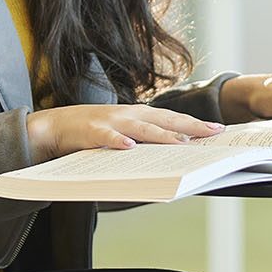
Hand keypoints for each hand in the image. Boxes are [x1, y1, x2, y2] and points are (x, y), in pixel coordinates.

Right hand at [26, 104, 224, 161]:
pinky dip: (116, 141)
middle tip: (213, 134)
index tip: (218, 130)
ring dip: (161, 136)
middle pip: (164, 120)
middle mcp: (128, 114)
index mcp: (138, 115)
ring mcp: (109, 121)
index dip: (194, 124)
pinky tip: (128, 147)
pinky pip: (104, 136)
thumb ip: (143, 143)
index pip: (172, 119)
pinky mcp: (89, 131)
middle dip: (190, 127)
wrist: (53, 127)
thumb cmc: (92, 132)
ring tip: (181, 144)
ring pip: (140, 128)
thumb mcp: (122, 134)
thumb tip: (172, 156)